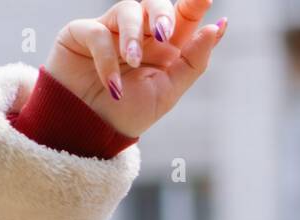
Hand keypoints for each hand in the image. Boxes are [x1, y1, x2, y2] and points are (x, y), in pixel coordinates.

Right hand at [43, 0, 225, 138]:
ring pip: (128, 9)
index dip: (194, 5)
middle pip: (155, 3)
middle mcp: (140, 33)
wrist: (92, 129)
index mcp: (165, 46)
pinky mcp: (82, 32)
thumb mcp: (169, 91)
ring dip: (132, 36)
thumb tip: (217, 28)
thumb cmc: (130, 111)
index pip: (183, 17)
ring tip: (133, 61)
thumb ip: (193, 61)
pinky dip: (107, 59)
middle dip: (162, 14)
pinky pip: (98, 32)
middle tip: (163, 34)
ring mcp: (111, 30)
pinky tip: (112, 85)